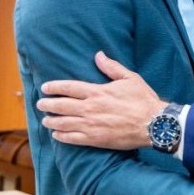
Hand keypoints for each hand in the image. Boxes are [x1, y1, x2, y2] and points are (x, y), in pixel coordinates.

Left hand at [37, 52, 163, 149]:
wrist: (153, 124)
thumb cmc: (143, 100)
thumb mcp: (130, 78)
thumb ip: (111, 67)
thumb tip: (98, 55)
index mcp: (97, 92)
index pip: (69, 87)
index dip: (55, 87)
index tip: (45, 87)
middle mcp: (90, 108)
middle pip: (62, 105)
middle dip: (48, 104)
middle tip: (40, 104)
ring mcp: (91, 125)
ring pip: (64, 123)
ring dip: (52, 121)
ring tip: (45, 120)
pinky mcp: (95, 139)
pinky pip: (73, 138)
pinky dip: (62, 137)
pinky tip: (57, 136)